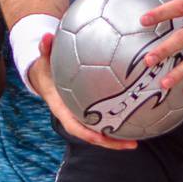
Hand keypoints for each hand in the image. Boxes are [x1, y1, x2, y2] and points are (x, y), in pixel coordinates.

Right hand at [26, 33, 135, 150]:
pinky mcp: (92, 111)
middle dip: (111, 143)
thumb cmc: (45, 67)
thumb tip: (46, 36)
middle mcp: (74, 116)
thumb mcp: (43, 59)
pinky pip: (106, 119)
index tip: (102, 139)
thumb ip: (45, 49)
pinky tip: (137, 118)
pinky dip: (119, 122)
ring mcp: (83, 115)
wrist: (44, 75)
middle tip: (132, 145)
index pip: (75, 127)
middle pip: (93, 136)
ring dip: (119, 137)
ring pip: (102, 131)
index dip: (88, 135)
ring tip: (139, 141)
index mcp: (62, 109)